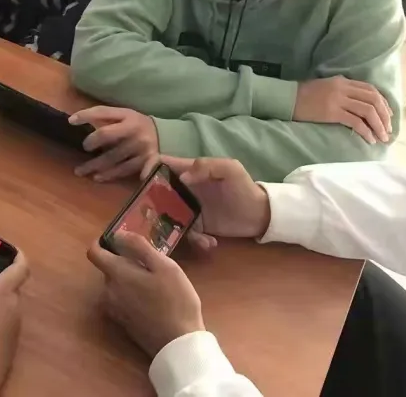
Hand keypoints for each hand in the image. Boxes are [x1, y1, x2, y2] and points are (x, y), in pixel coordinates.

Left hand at [70, 107, 158, 181]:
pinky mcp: (146, 163)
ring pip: (114, 157)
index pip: (103, 112)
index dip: (86, 115)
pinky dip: (111, 175)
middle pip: (106, 135)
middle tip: (85, 148)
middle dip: (92, 142)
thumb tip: (77, 120)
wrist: (167, 137)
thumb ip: (106, 117)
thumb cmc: (138, 125)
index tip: (71, 121)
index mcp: (128, 116)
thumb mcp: (125, 116)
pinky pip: (125, 171)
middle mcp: (133, 131)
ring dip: (96, 165)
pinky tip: (99, 178)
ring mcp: (140, 148)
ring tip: (81, 171)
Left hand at [87, 233, 203, 357]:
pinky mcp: (122, 323)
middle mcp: (108, 291)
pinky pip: (121, 301)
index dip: (102, 243)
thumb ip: (139, 247)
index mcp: (116, 274)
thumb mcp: (164, 266)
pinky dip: (132, 296)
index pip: (94, 253)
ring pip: (116, 285)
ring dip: (129, 280)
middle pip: (108, 269)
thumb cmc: (175, 300)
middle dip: (124, 263)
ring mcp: (114, 310)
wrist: (178, 344)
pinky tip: (153, 301)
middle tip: (151, 265)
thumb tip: (118, 234)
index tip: (120, 242)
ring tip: (155, 284)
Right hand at [152, 157, 270, 249]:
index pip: (162, 163)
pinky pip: (185, 233)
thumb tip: (182, 176)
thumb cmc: (244, 187)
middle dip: (153, 205)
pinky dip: (195, 240)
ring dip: (174, 228)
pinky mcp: (197, 226)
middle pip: (158, 192)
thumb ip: (206, 166)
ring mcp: (189, 208)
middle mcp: (184, 189)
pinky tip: (210, 242)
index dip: (149, 168)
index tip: (144, 182)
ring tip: (197, 236)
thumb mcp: (230, 169)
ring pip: (168, 216)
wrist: (262, 215)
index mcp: (189, 170)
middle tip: (155, 218)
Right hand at [294, 76, 391, 143]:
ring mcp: (338, 100)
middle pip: (373, 100)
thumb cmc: (305, 95)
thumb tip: (360, 103)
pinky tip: (369, 139)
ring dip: (379, 126)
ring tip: (382, 138)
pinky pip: (356, 122)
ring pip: (368, 111)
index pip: (370, 89)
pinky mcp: (332, 112)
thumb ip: (343, 90)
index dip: (383, 102)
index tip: (388, 115)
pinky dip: (366, 131)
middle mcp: (343, 88)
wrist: (288, 99)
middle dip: (385, 116)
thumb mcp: (327, 86)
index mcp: (343, 81)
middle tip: (388, 129)